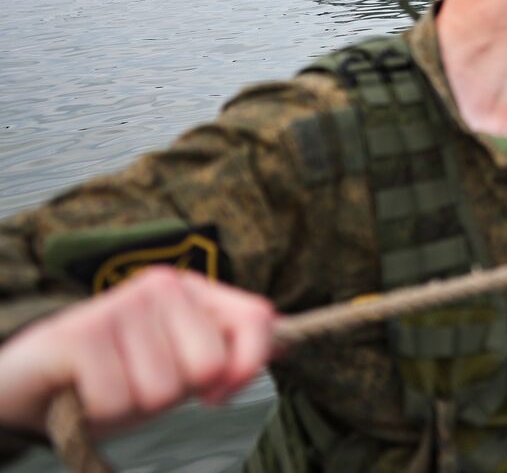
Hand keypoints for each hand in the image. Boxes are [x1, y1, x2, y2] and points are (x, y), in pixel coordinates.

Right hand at [0, 267, 275, 437]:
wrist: (28, 383)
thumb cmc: (113, 375)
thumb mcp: (179, 367)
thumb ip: (228, 352)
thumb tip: (287, 340)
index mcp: (193, 290)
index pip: (257, 317)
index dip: (249, 365)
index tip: (218, 393)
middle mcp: (161, 286)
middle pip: (210, 364)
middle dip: (176, 394)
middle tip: (138, 383)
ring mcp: (120, 304)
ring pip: (163, 390)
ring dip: (133, 405)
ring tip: (107, 386)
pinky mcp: (79, 333)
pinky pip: (117, 399)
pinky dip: (99, 412)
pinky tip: (82, 390)